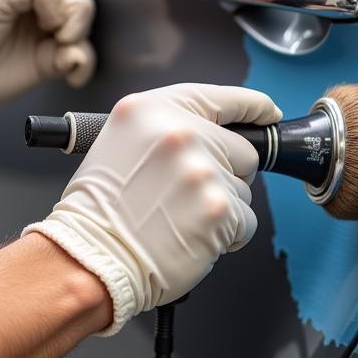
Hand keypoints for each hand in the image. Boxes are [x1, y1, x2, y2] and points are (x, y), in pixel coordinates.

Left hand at [0, 0, 95, 129]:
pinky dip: (83, 66)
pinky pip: (84, 56)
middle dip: (78, 22)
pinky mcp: (53, 56)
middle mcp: (40, 0)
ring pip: (87, 30)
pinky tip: (69, 74)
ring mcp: (48, 29)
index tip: (47, 21)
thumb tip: (63, 10)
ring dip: (80, 46)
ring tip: (57, 57)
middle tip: (59, 38)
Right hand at [23, 84, 281, 334]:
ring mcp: (202, 171)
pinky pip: (245, 222)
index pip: (221, 98)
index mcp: (152, 111)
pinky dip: (227, 236)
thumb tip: (214, 136)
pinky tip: (192, 237)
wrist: (89, 259)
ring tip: (179, 220)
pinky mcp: (218, 209)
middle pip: (241, 150)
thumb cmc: (98, 213)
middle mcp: (179, 134)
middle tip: (188, 197)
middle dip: (226, 174)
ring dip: (222, 208)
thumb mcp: (120, 145)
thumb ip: (167, 132)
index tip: (268, 114)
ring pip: (243, 190)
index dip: (252, 108)